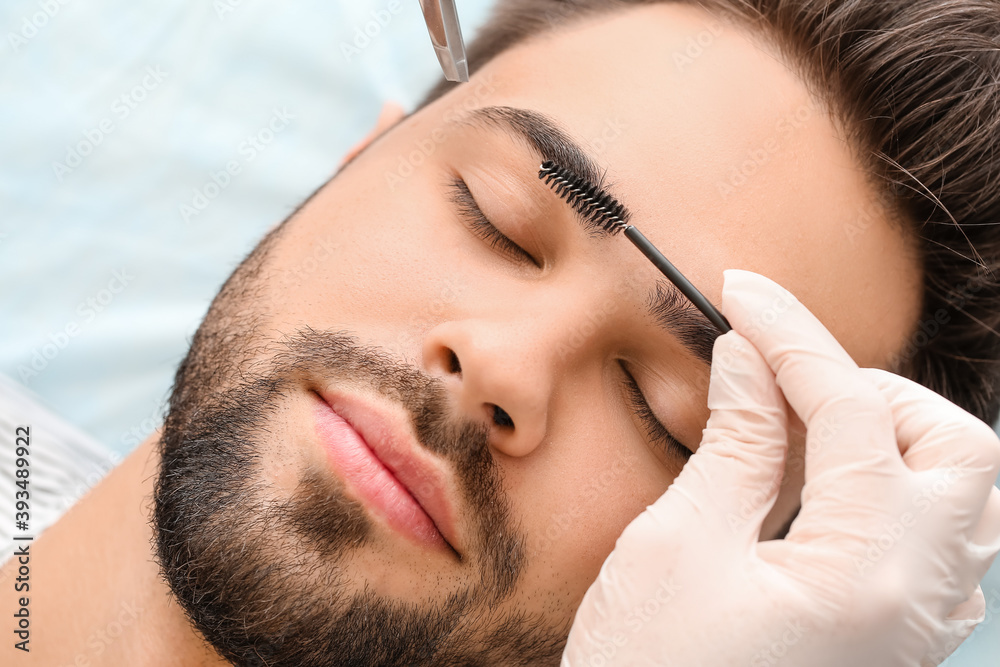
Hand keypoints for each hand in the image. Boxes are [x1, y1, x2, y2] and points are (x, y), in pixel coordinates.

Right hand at [561, 270, 999, 666]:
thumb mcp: (681, 546)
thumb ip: (737, 445)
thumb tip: (748, 361)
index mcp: (870, 572)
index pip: (855, 408)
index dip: (791, 335)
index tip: (742, 295)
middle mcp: (917, 601)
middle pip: (955, 450)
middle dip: (874, 390)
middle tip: (783, 380)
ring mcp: (909, 627)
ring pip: (955, 498)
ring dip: (886, 439)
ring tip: (799, 426)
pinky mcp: (885, 642)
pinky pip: (926, 542)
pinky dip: (880, 490)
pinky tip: (811, 488)